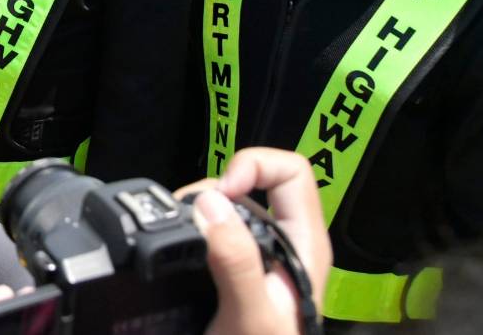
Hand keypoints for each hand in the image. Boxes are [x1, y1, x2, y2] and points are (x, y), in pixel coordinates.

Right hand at [177, 148, 330, 334]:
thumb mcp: (249, 315)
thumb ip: (235, 260)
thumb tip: (209, 202)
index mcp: (304, 244)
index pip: (291, 171)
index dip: (253, 167)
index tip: (219, 195)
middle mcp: (284, 243)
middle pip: (250, 183)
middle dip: (211, 192)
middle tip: (189, 224)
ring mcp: (258, 256)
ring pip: (226, 207)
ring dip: (197, 214)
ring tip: (179, 243)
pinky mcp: (233, 271)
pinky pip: (210, 232)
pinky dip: (190, 233)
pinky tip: (178, 254)